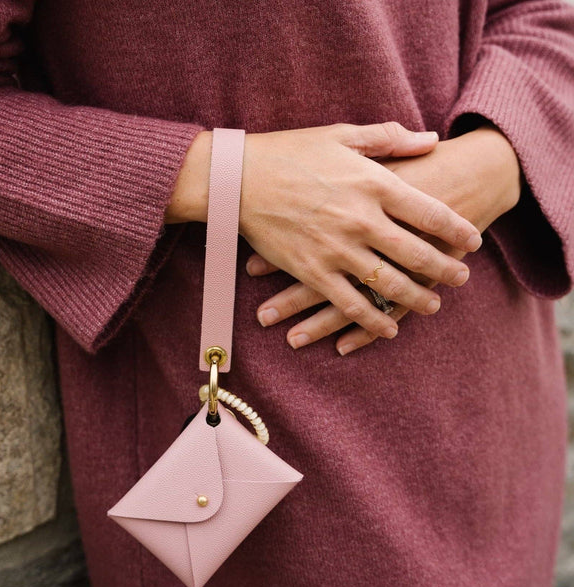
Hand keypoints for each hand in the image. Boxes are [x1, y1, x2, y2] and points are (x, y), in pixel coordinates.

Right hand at [248, 122, 521, 353]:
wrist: (238, 179)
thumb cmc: (290, 152)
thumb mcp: (342, 134)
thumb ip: (390, 138)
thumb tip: (432, 140)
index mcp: (373, 182)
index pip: (429, 212)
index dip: (456, 229)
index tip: (472, 240)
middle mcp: (361, 219)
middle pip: (417, 252)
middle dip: (445, 269)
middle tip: (462, 279)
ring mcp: (336, 249)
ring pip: (388, 282)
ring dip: (416, 298)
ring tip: (434, 306)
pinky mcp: (311, 271)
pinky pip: (349, 302)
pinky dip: (372, 319)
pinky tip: (389, 329)